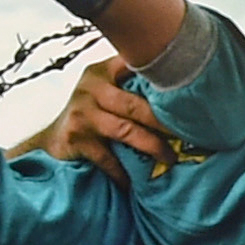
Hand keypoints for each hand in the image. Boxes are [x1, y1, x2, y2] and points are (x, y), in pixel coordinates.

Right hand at [22, 60, 175, 186]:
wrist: (52, 141)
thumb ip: (131, 81)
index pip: (134, 62)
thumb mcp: (105, 89)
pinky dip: (124, 172)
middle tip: (191, 132)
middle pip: (135, 104)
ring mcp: (82, 113)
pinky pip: (108, 158)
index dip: (161, 74)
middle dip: (164, 120)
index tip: (189, 87)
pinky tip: (137, 181)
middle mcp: (91, 88)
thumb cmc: (90, 113)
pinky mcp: (76, 139)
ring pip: (126, 130)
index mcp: (103, 71)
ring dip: (153, 146)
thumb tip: (184, 86)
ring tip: (171, 157)